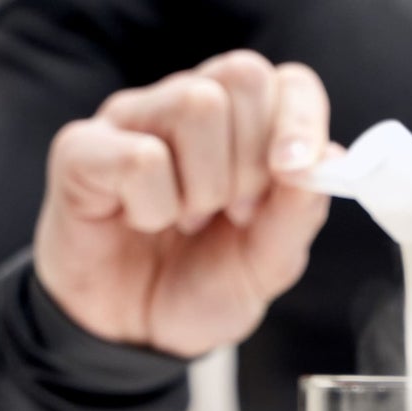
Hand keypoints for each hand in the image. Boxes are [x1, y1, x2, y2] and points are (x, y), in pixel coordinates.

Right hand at [34, 53, 335, 356]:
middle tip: (230, 212)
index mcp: (243, 126)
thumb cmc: (199, 286)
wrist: (134, 334)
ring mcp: (132, 120)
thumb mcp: (267, 265)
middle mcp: (187, 107)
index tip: (292, 172)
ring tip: (186, 219)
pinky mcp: (82, 147)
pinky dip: (155, 205)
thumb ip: (298, 213)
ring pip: (196, 104)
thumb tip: (329, 156)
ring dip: (204, 184)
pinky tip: (143, 222)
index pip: (288, 81)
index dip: (300, 119)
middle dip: (251, 160)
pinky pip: (140, 155)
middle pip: (243, 76)